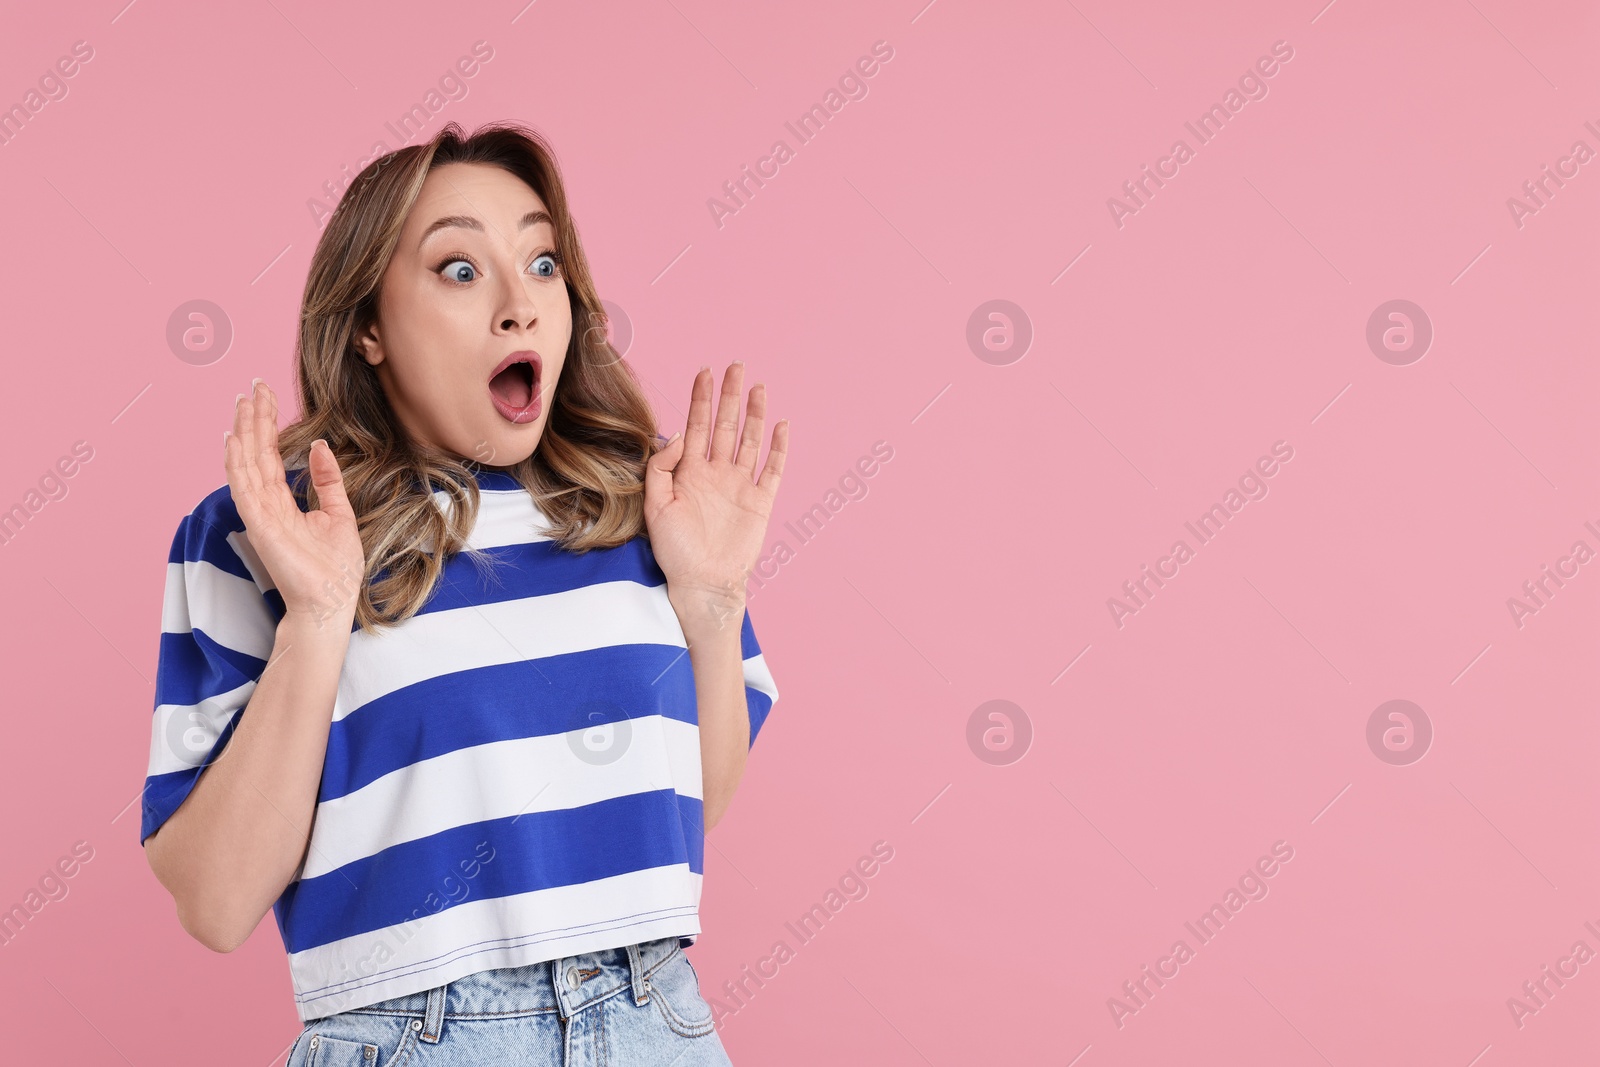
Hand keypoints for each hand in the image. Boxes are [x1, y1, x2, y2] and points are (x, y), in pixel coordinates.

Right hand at [224, 381, 365, 627]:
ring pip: (246, 465)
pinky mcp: (260, 526)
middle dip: (253, 420)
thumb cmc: (335, 566)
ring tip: (244, 402)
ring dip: (244, 433)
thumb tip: (321, 445)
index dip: (266, 425)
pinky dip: (237, 464)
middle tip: (253, 387)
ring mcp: (260, 515)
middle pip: (255, 454)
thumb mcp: (338, 514)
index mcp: (283, 502)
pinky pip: (244, 489)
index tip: (265, 395)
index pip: (270, 456)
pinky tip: (234, 440)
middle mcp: (267, 505)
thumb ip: (327, 481)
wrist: (332, 602)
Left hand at [643, 364, 787, 629]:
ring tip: (758, 387)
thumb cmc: (674, 551)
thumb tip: (680, 435)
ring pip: (750, 440)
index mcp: (690, 472)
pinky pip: (772, 469)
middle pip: (726, 425)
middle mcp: (716, 473)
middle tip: (735, 366)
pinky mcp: (760, 502)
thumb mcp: (654, 506)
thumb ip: (662, 468)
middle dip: (730, 395)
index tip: (705, 372)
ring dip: (754, 413)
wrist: (702, 583)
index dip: (701, 399)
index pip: (697, 425)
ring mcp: (740, 486)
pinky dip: (777, 447)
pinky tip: (781, 425)